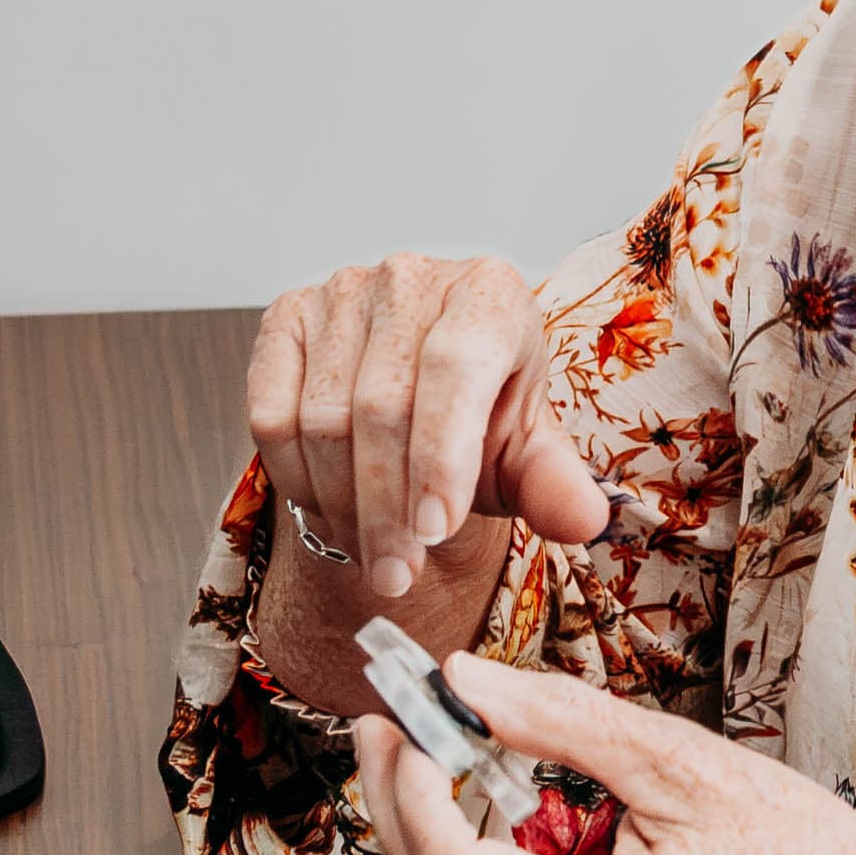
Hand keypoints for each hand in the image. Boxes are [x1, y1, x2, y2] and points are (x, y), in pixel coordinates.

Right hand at [245, 254, 611, 608]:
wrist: (424, 394)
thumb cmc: (481, 418)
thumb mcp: (526, 451)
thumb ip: (553, 483)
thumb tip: (584, 519)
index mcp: (489, 292)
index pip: (457, 366)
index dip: (441, 454)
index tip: (433, 531)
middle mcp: (412, 278)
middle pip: (382, 406)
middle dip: (387, 511)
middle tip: (397, 576)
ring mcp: (340, 292)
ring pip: (323, 419)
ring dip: (343, 507)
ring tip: (372, 552)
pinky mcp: (285, 317)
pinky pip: (271, 416)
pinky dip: (297, 481)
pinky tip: (331, 509)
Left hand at [356, 656, 855, 854]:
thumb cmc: (796, 848)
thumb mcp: (675, 760)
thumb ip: (558, 721)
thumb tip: (467, 684)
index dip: (412, 799)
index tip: (402, 725)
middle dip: (405, 814)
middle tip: (391, 731)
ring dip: (444, 840)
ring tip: (448, 757)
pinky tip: (508, 808)